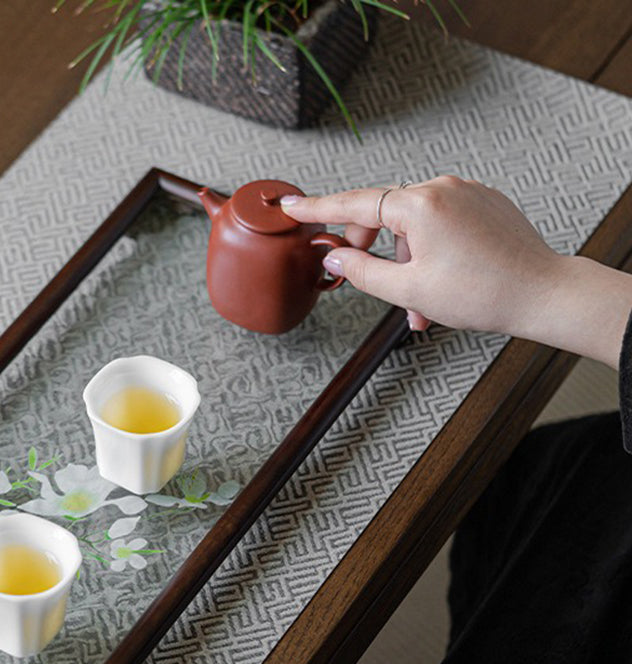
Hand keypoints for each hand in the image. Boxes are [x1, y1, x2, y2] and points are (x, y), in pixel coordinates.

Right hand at [281, 176, 630, 368]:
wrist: (541, 293)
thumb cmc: (483, 292)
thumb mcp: (408, 289)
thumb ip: (362, 271)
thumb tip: (335, 258)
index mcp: (420, 204)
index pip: (354, 203)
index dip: (318, 208)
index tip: (292, 205)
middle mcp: (443, 188)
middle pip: (385, 217)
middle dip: (375, 254)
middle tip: (373, 284)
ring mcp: (466, 193)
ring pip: (414, 227)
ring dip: (407, 264)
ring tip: (419, 305)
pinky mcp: (484, 204)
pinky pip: (441, 225)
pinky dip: (430, 254)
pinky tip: (439, 286)